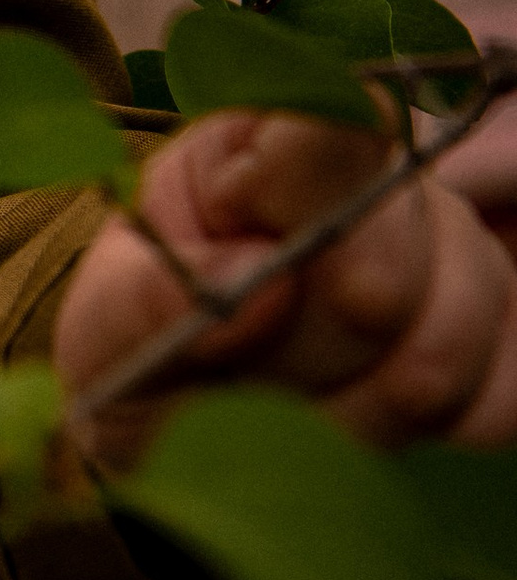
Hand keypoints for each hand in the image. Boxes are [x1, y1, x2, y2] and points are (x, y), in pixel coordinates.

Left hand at [55, 108, 516, 471]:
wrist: (186, 450)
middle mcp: (366, 183)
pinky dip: (438, 432)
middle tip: (249, 383)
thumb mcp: (103, 336)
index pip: (327, 129)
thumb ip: (146, 300)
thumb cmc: (139, 367)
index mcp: (252, 152)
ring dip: (365, 407)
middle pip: (388, 253)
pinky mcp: (496, 340)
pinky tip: (365, 423)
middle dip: (312, 348)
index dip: (308, 199)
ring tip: (294, 417)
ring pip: (456, 327)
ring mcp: (447, 256)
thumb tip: (250, 271)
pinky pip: (504, 394)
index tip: (257, 271)